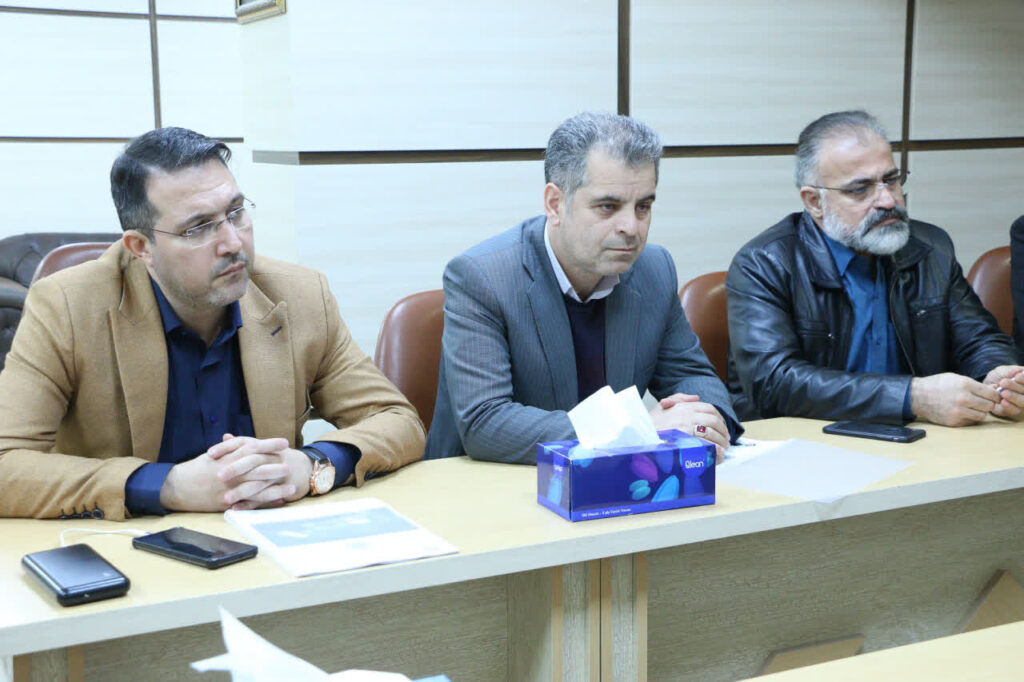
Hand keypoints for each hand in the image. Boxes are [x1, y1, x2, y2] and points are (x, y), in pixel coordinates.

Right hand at [159, 435, 310, 511]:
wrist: (176, 487)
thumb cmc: (196, 469)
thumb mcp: (214, 455)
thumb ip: (232, 448)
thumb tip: (249, 443)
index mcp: (227, 458)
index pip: (252, 448)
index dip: (269, 445)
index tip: (284, 442)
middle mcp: (230, 474)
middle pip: (258, 469)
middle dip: (276, 467)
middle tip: (291, 465)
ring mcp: (229, 490)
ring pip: (257, 489)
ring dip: (276, 488)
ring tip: (292, 487)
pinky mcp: (227, 504)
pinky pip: (250, 504)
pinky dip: (265, 504)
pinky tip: (278, 502)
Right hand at [649, 394, 728, 460]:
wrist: (639, 435)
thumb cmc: (650, 423)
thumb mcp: (663, 406)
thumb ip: (679, 398)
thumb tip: (696, 397)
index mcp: (684, 407)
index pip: (709, 409)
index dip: (719, 418)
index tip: (722, 426)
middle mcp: (687, 416)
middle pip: (713, 421)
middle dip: (723, 430)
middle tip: (726, 439)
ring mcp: (686, 429)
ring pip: (711, 433)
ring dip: (721, 441)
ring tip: (723, 448)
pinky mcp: (686, 442)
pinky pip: (706, 445)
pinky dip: (714, 450)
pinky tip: (717, 454)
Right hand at [910, 373, 999, 426]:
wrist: (917, 396)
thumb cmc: (937, 385)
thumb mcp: (956, 378)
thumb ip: (975, 384)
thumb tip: (994, 389)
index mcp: (965, 385)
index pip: (992, 394)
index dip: (995, 395)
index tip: (994, 396)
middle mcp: (963, 398)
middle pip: (989, 406)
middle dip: (988, 404)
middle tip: (983, 402)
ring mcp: (958, 411)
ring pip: (982, 416)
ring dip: (980, 412)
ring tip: (973, 407)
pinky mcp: (954, 421)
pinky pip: (971, 421)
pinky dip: (970, 417)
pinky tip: (963, 412)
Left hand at [983, 365, 1023, 420]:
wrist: (988, 386)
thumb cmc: (999, 376)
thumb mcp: (1003, 371)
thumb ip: (1011, 371)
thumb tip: (1019, 370)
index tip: (1017, 376)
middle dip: (1016, 387)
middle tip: (1003, 382)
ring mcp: (1022, 402)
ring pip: (1023, 402)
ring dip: (1013, 397)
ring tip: (1003, 393)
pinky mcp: (1014, 411)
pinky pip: (1015, 410)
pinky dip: (1010, 406)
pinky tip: (1003, 402)